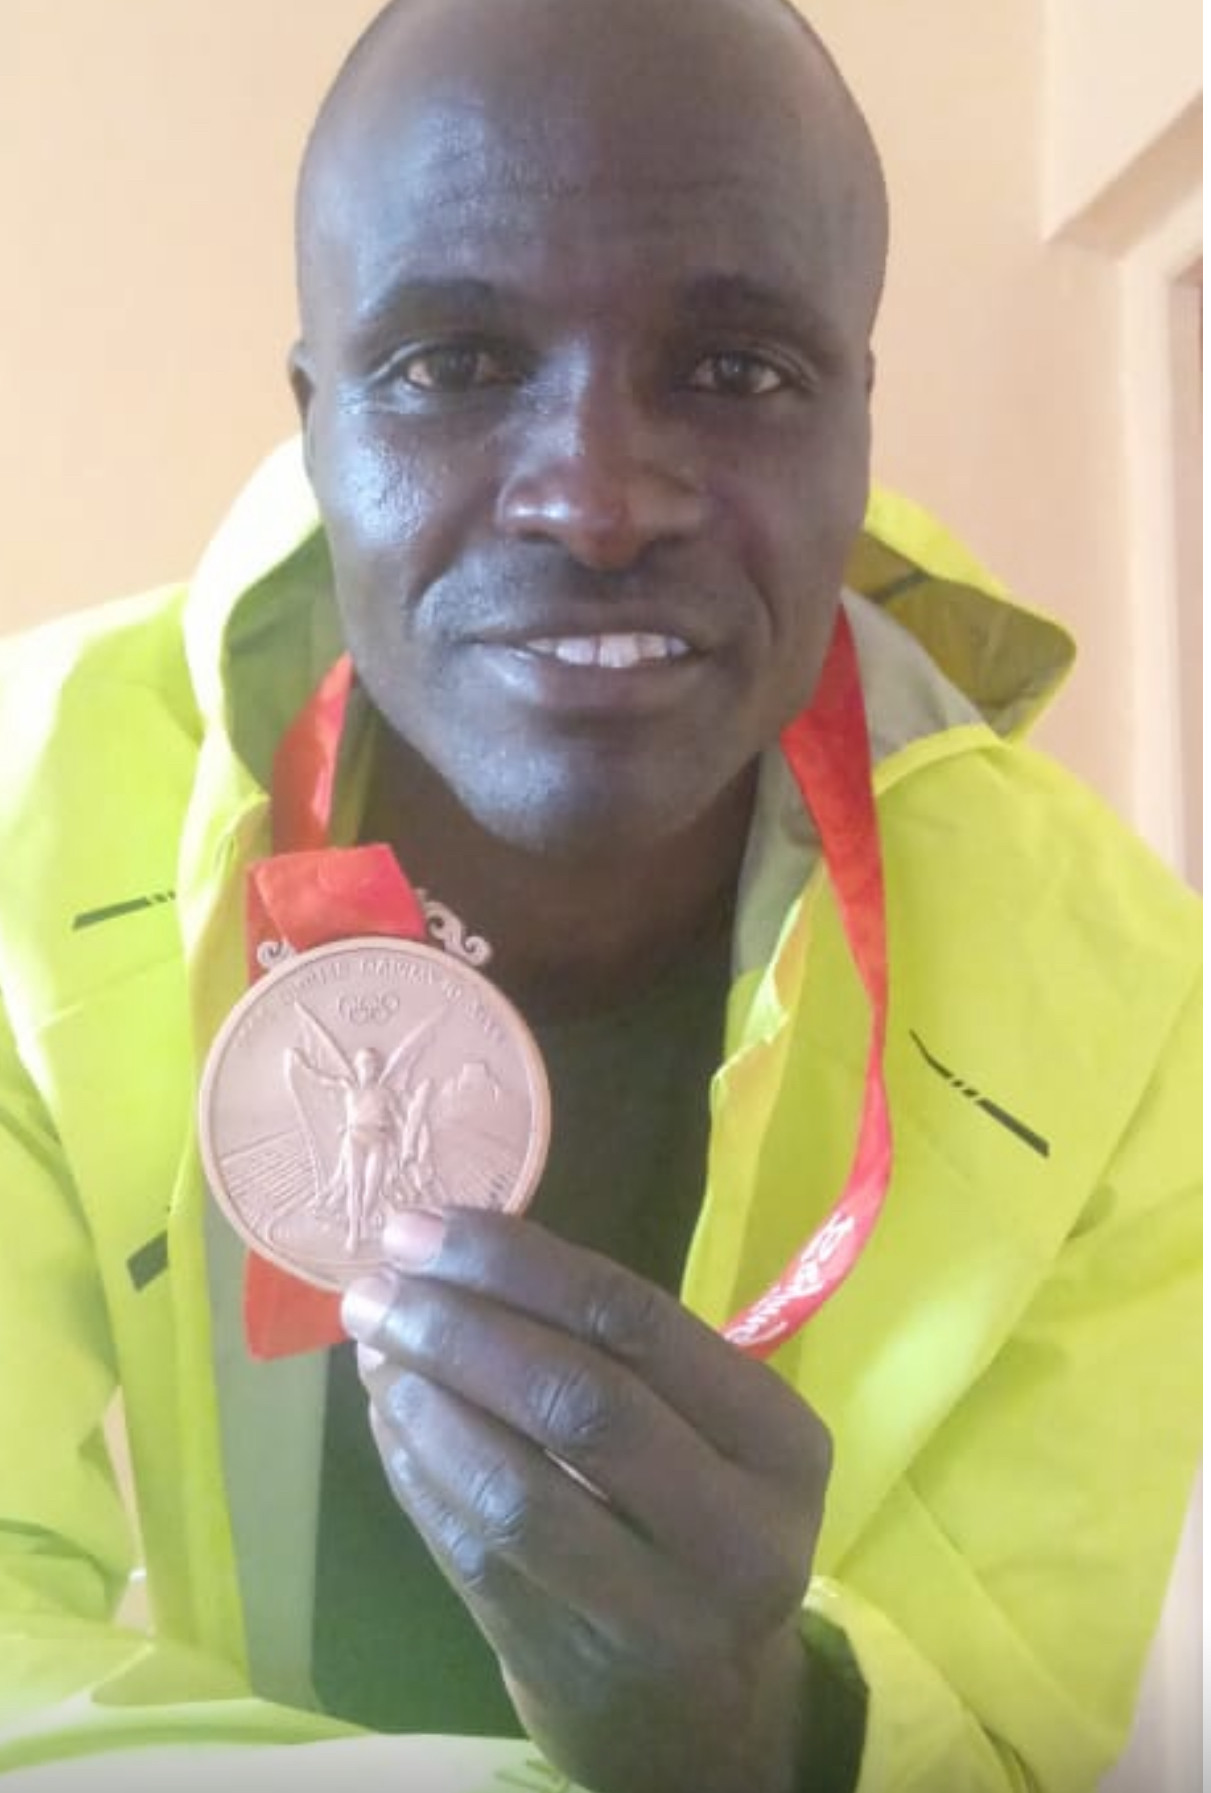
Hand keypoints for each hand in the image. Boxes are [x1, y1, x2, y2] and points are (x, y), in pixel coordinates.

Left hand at [342, 1208, 832, 1792]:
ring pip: (516, 1488)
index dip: (519, 1264)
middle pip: (579, 1400)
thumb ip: (613, 1348)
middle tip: (378, 1286)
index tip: (428, 1226)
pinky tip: (389, 1415)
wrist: (701, 1713)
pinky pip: (474, 1551)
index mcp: (780, 1442)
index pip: (637, 1322)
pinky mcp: (571, 1664)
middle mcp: (737, 1531)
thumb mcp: (709, 1432)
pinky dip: (416, 1471)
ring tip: (374, 1345)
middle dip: (460, 1328)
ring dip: (425, 1401)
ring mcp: (655, 1612)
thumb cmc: (697, 1523)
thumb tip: (453, 1253)